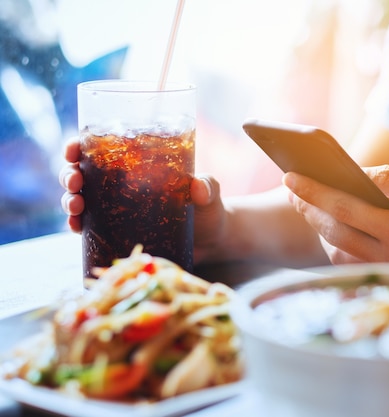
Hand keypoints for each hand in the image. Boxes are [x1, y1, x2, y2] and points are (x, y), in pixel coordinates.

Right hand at [59, 138, 231, 264]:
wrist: (211, 240)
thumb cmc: (207, 208)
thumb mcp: (209, 193)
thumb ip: (208, 186)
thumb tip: (199, 186)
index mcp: (136, 165)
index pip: (99, 149)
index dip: (78, 146)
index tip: (73, 148)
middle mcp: (119, 185)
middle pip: (82, 173)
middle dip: (70, 174)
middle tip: (75, 180)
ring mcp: (115, 209)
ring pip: (79, 199)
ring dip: (69, 201)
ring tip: (76, 206)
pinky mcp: (116, 232)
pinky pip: (88, 228)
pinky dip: (77, 226)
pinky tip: (76, 227)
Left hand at [282, 165, 388, 267]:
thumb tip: (360, 174)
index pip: (343, 209)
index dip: (313, 192)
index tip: (289, 177)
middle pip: (332, 233)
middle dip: (307, 209)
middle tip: (290, 188)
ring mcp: (388, 274)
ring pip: (337, 253)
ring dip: (318, 228)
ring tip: (309, 204)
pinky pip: (350, 265)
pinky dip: (335, 245)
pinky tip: (333, 228)